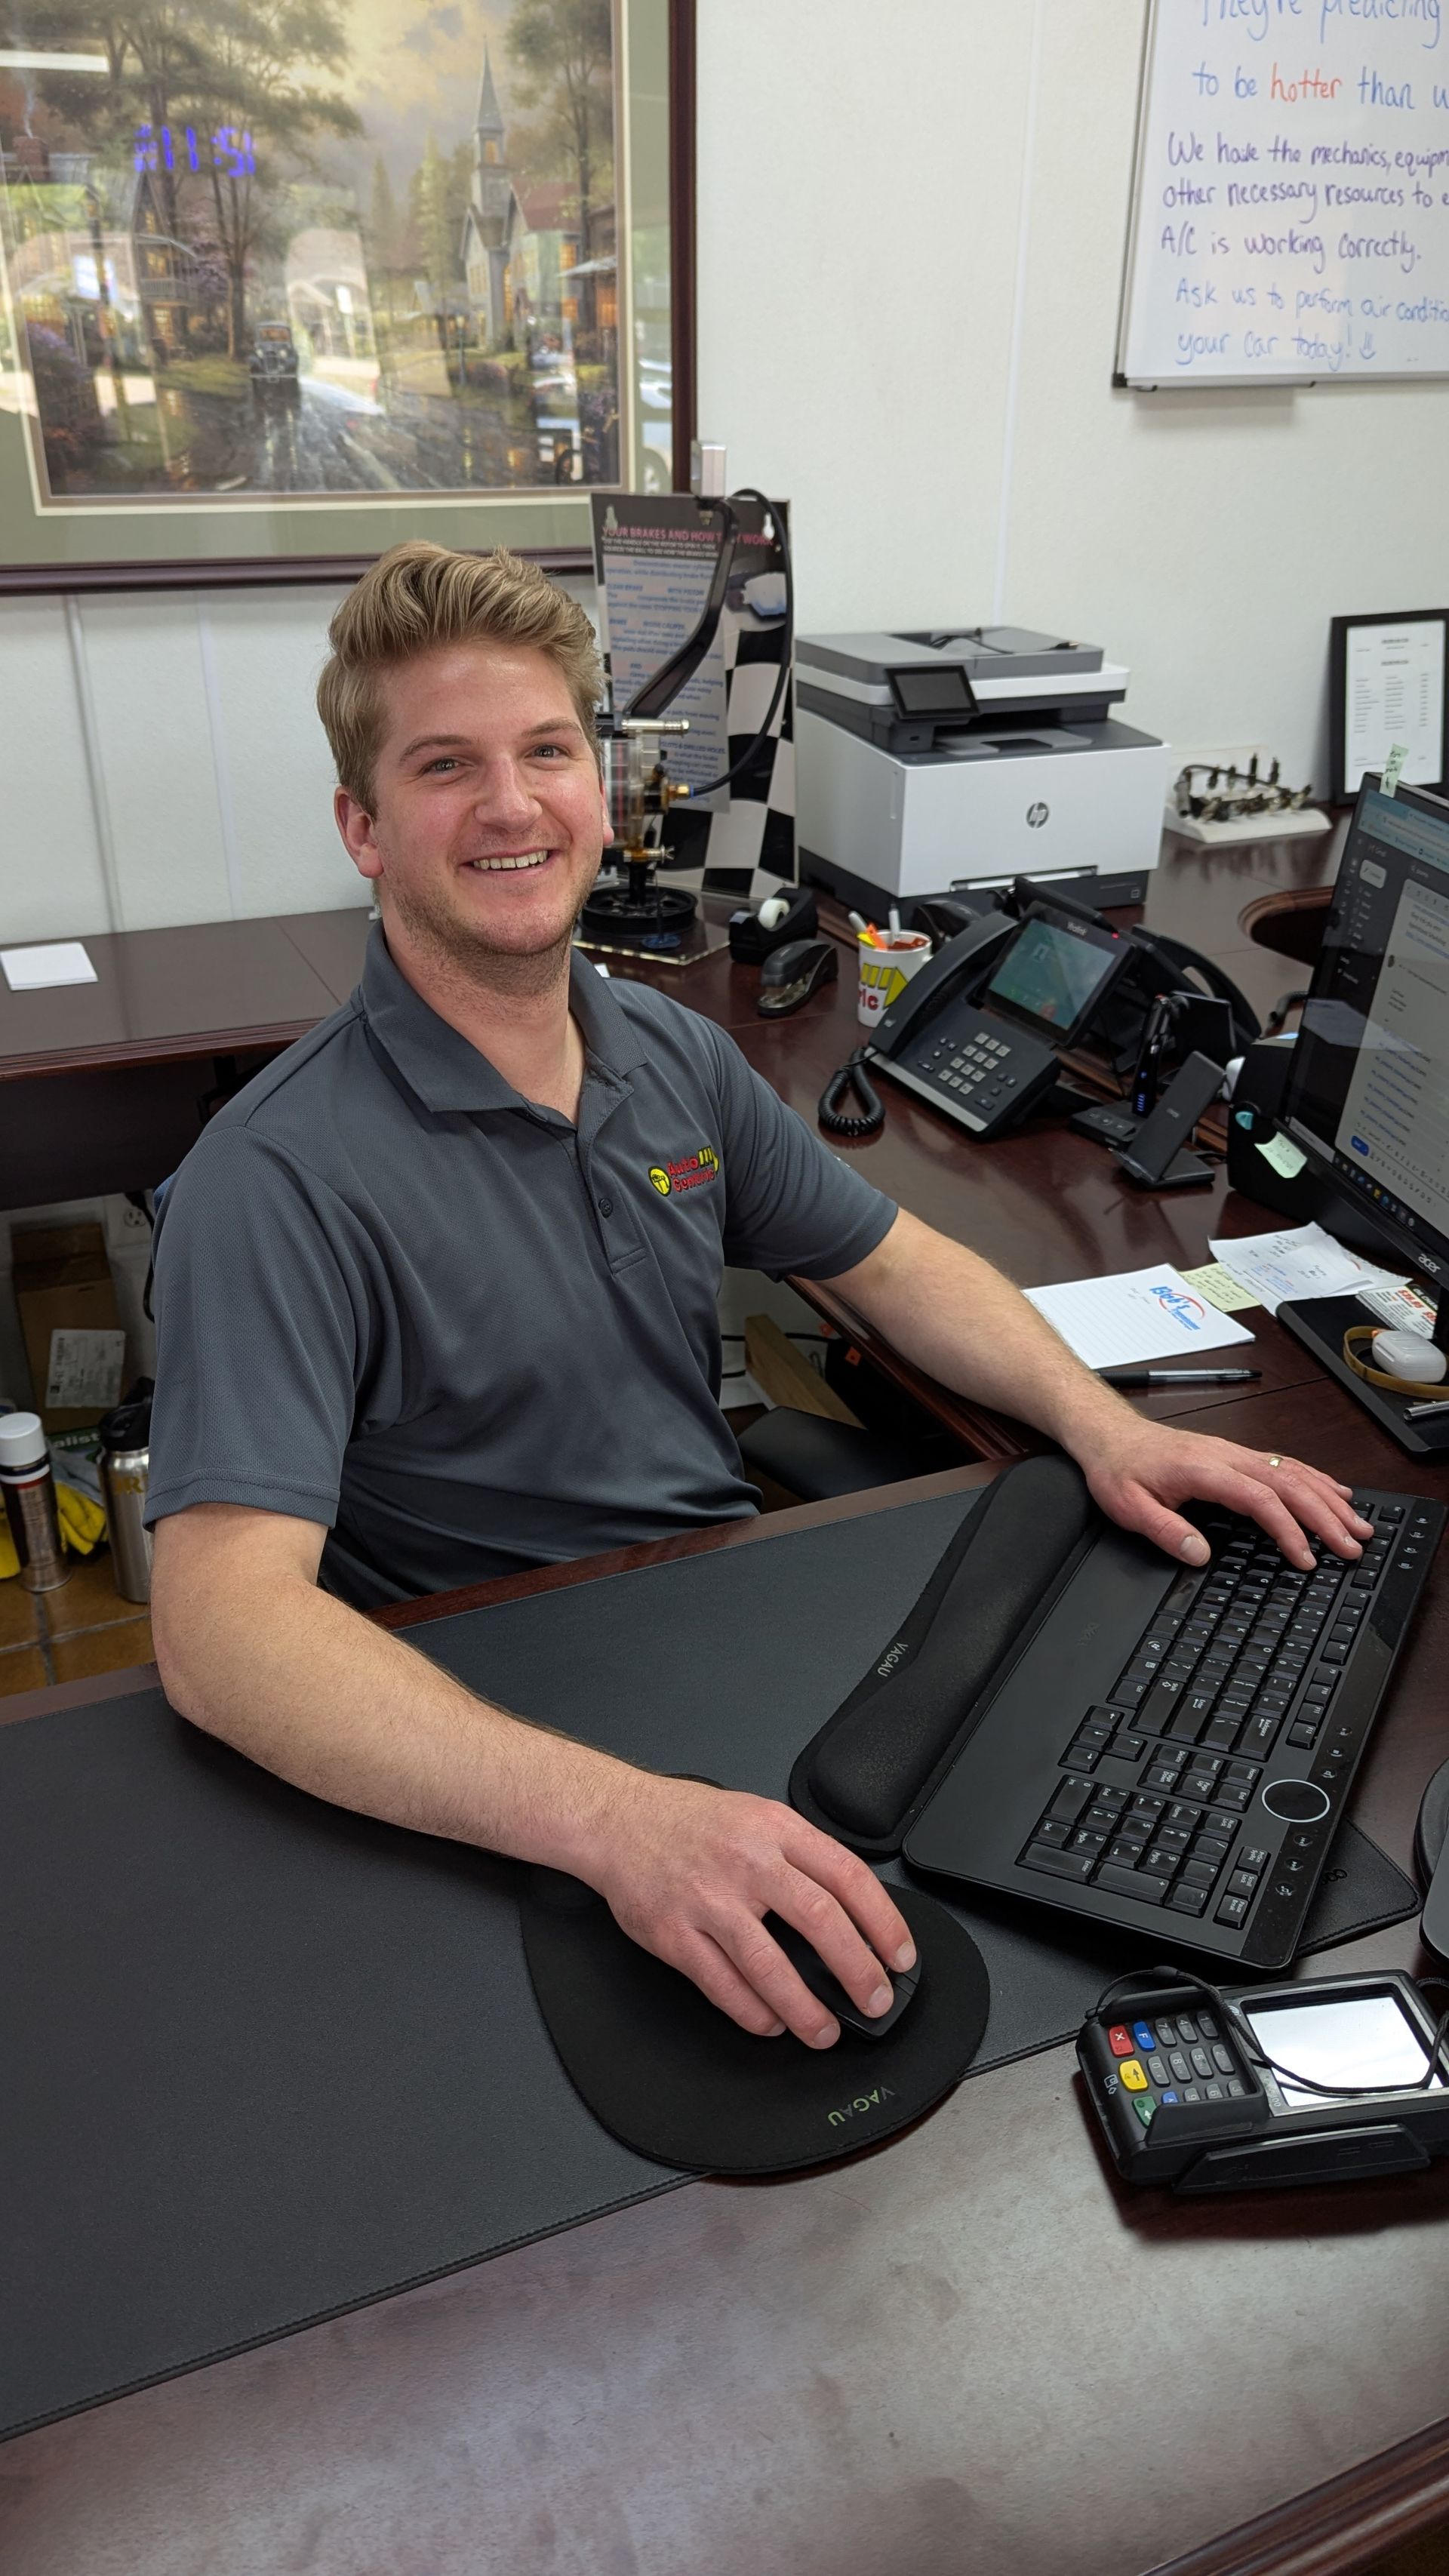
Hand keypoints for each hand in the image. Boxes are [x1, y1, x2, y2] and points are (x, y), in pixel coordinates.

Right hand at [583, 1774, 915, 2048]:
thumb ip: (801, 1857)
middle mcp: (746, 1862)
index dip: (884, 1923)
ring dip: (805, 2008)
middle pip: (820, 1921)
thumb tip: (853, 1912)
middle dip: (857, 1971)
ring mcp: (709, 1899)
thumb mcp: (758, 1816)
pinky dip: (753, 2013)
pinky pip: (723, 1985)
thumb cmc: (690, 1821)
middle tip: (874, 2001)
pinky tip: (771, 2022)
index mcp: (776, 1829)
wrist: (618, 1821)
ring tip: (824, 2031)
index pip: (848, 1877)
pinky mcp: (675, 1934)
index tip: (899, 1956)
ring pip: (770, 1965)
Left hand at [1073, 1414, 1373, 1569]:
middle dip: (1327, 1517)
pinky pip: (1284, 1464)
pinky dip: (1315, 1479)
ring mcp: (1235, 1453)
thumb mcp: (1128, 1506)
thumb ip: (1164, 1531)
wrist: (1110, 1435)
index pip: (1260, 1500)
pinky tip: (1334, 1493)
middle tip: (1354, 1546)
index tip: (1305, 1559)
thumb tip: (1199, 1556)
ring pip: (1294, 1471)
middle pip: (1290, 1484)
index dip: (1288, 1531)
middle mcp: (1227, 1457)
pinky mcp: (1236, 1455)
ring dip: (1329, 1498)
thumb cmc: (1119, 1469)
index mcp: (1205, 1469)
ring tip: (1359, 1524)